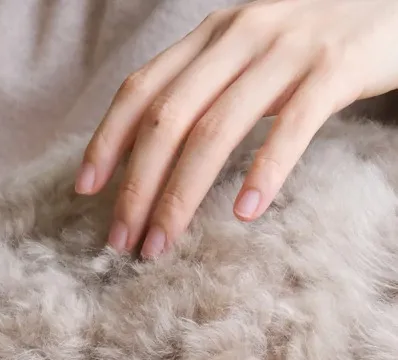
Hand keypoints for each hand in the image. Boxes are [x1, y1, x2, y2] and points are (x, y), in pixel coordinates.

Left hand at [76, 0, 397, 257]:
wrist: (397, 0)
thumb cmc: (320, 40)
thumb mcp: (253, 53)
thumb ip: (209, 88)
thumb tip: (155, 150)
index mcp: (214, 34)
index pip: (142, 89)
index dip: (108, 140)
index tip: (85, 192)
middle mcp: (241, 34)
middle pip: (168, 118)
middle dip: (136, 186)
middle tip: (121, 242)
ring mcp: (289, 49)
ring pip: (217, 129)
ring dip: (181, 195)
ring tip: (163, 244)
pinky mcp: (336, 67)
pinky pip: (293, 126)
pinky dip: (264, 172)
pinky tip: (245, 214)